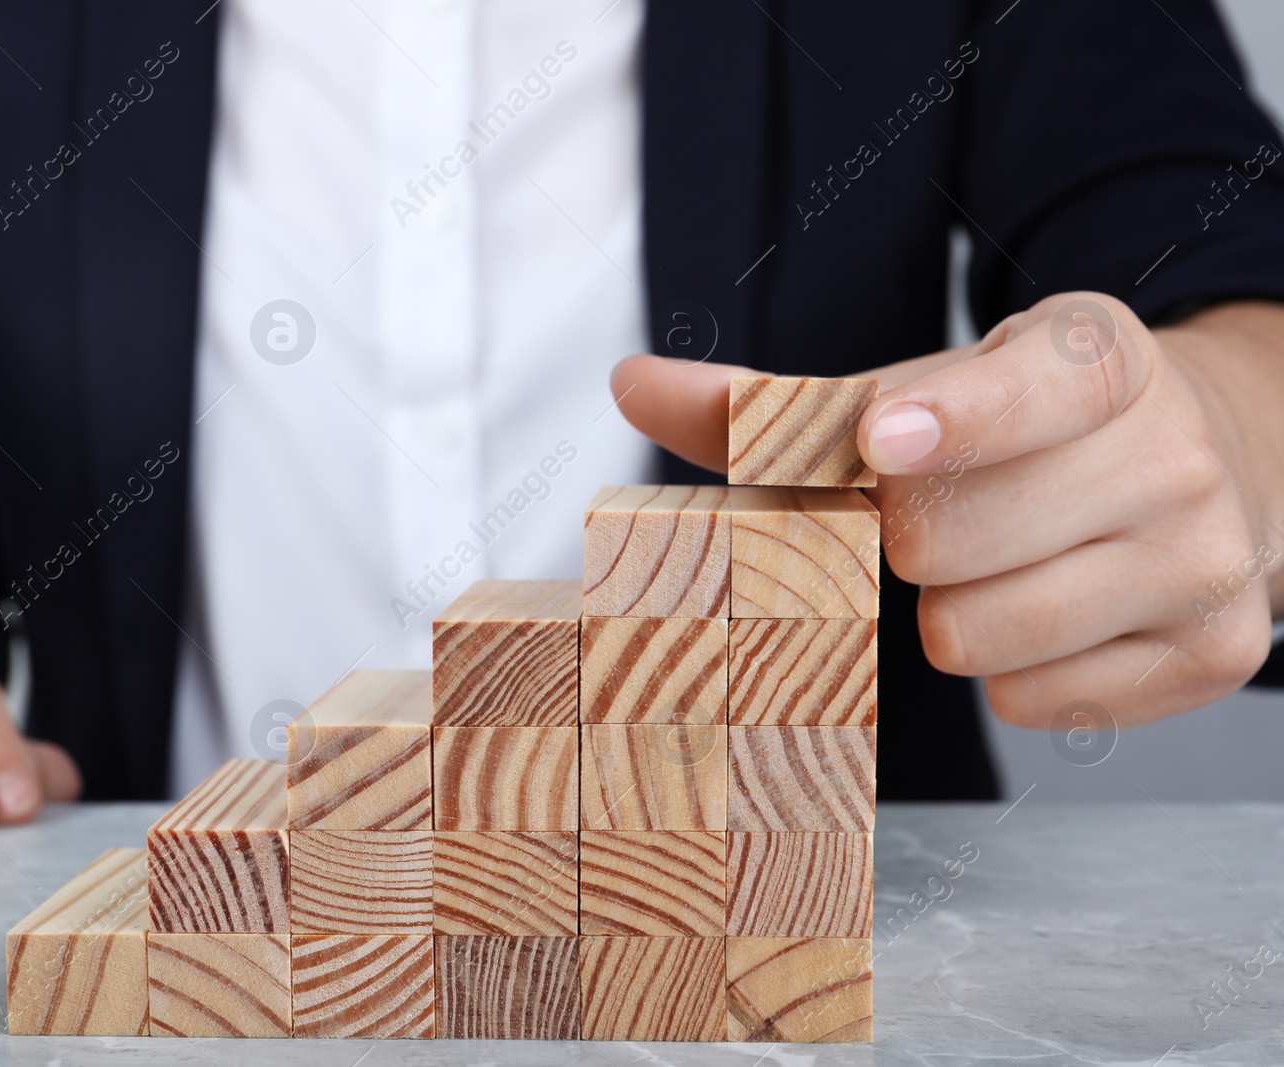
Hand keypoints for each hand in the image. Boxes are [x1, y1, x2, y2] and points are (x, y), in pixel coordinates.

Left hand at [613, 291, 1278, 726]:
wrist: (1205, 464)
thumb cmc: (1027, 431)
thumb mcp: (926, 392)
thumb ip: (780, 405)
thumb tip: (632, 383)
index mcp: (1099, 361)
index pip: (1037, 388)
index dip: (956, 419)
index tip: (886, 441)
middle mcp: (1174, 455)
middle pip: (953, 540)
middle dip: (907, 543)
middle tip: (934, 521)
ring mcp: (1207, 561)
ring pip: (983, 635)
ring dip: (950, 614)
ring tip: (994, 566)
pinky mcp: (1214, 655)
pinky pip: (1035, 703)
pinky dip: (1012, 671)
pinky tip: (1046, 614)